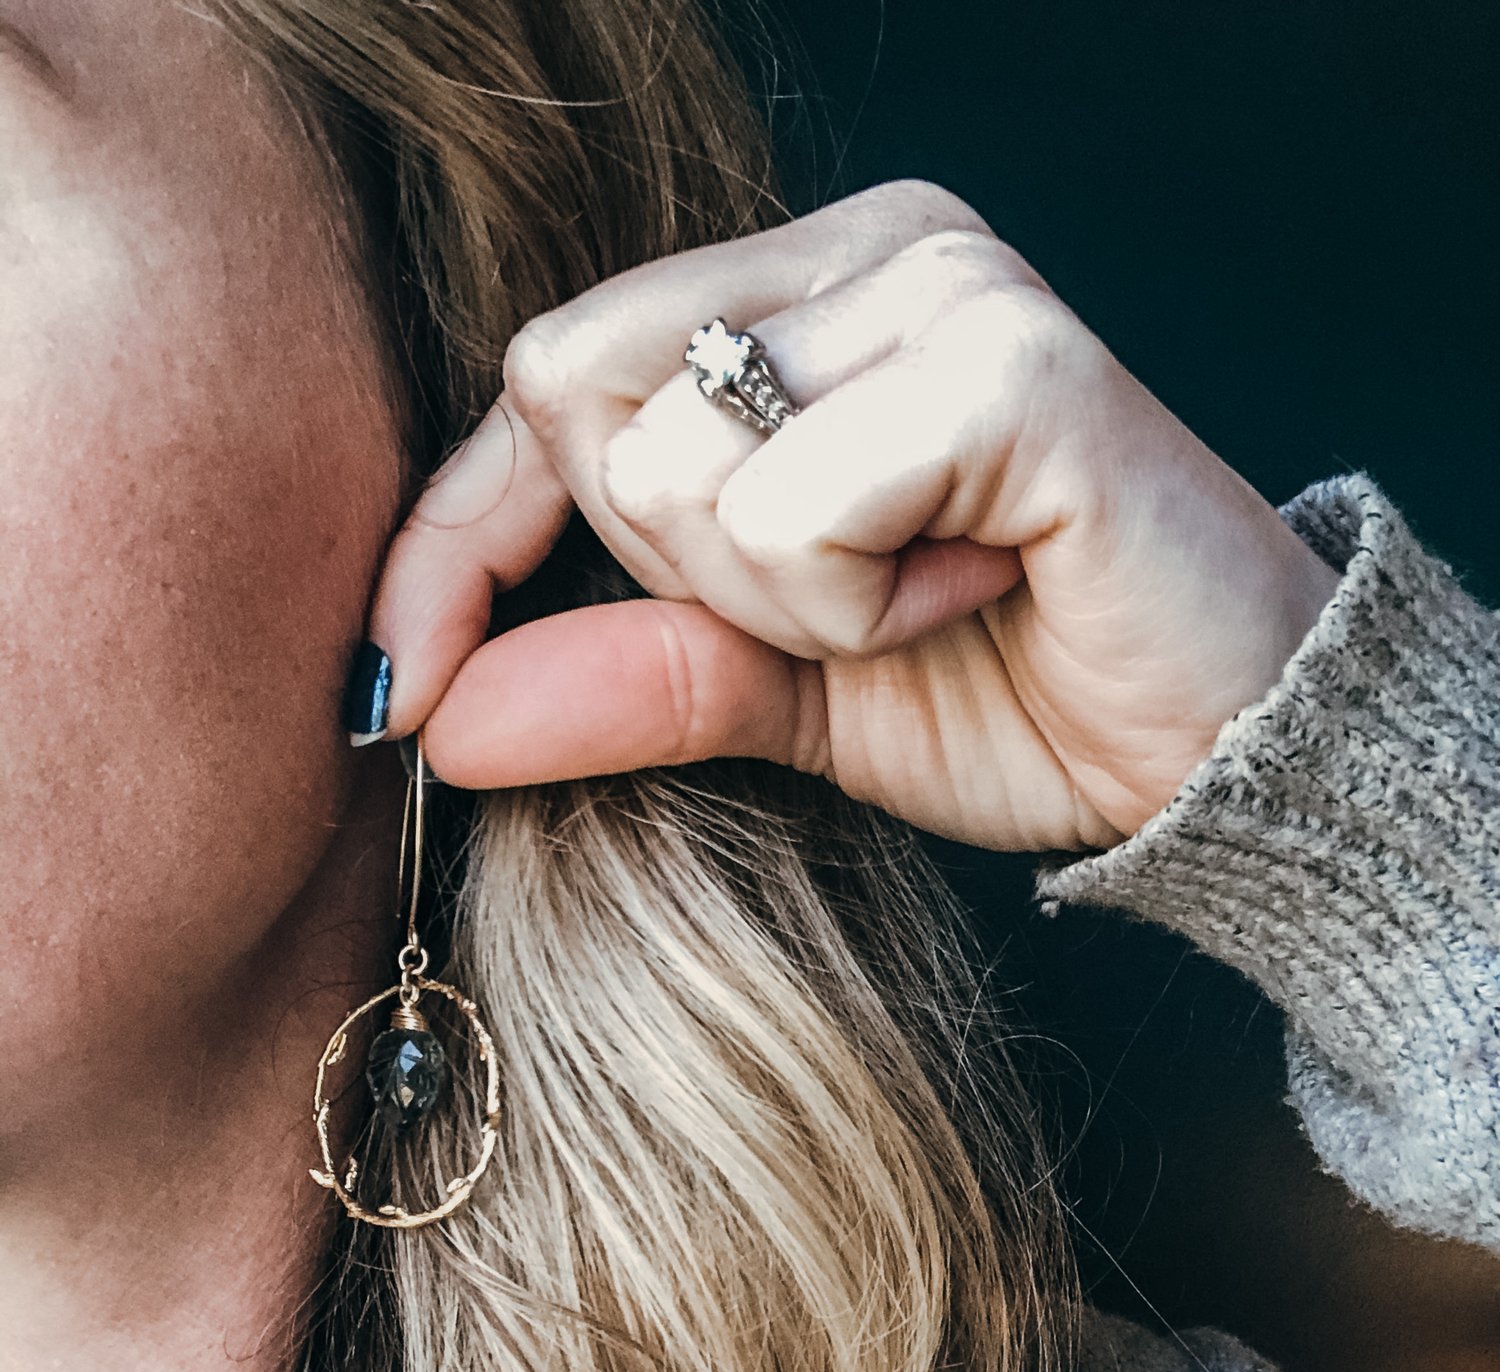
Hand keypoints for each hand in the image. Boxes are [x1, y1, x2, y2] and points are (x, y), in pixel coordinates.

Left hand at [367, 179, 1339, 849]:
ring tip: (927, 594)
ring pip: (676, 464)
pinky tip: (977, 586)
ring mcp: (941, 283)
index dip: (456, 542)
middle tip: (843, 605)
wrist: (1219, 747)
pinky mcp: (1008, 362)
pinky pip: (797, 507)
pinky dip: (859, 605)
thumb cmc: (1016, 693)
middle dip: (679, 571)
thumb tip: (432, 719)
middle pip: (581, 400)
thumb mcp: (784, 693)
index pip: (547, 378)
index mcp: (801, 293)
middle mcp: (865, 248)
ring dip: (782, 601)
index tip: (398, 692)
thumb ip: (626, 672)